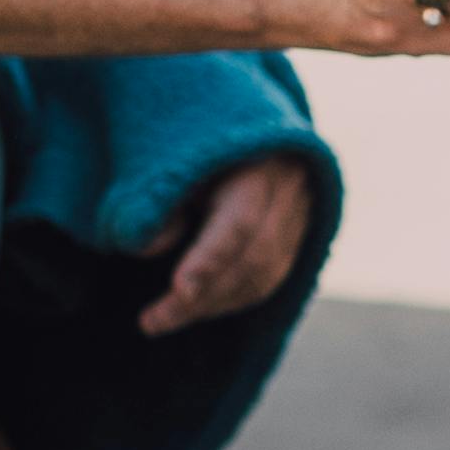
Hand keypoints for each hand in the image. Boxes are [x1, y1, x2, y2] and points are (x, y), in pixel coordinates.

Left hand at [139, 147, 318, 335]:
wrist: (247, 128)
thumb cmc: (199, 140)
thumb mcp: (173, 155)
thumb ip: (160, 198)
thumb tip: (149, 249)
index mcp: (260, 162)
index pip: (240, 222)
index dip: (209, 259)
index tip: (177, 290)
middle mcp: (290, 191)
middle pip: (253, 259)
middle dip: (201, 298)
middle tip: (151, 322)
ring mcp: (301, 216)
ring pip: (264, 277)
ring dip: (212, 305)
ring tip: (163, 318)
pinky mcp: (299, 237)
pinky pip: (269, 280)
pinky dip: (230, 299)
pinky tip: (195, 306)